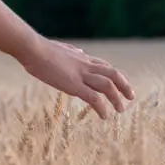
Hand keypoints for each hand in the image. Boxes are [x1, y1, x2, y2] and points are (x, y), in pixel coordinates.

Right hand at [20, 37, 134, 119]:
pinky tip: (104, 116)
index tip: (119, 83)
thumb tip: (80, 52)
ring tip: (121, 110)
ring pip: (107, 86)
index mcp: (81, 58)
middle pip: (113, 74)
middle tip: (131, 97)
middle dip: (124, 85)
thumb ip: (72, 51)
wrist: (33, 49)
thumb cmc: (40, 49)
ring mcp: (80, 75)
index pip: (104, 66)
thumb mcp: (60, 48)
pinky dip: (101, 108)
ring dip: (117, 98)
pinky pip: (93, 98)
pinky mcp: (73, 85)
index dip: (114, 75)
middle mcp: (85, 65)